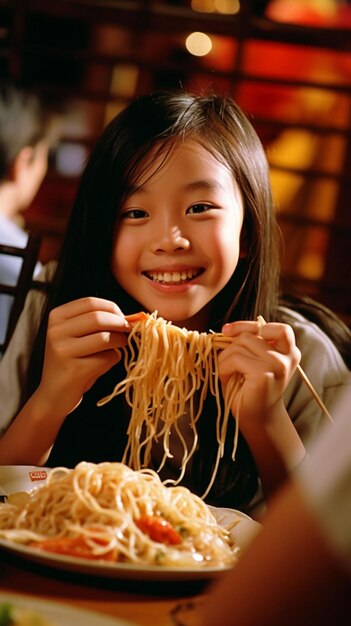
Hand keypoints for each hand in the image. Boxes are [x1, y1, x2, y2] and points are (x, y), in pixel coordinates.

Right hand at [36, 297, 130, 417]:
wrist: (54, 394)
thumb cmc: (72, 361)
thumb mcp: (77, 335)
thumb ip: (96, 322)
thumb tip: (129, 317)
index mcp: (56, 317)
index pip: (90, 302)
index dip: (112, 308)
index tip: (122, 317)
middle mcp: (56, 331)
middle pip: (99, 318)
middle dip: (120, 323)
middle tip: (129, 331)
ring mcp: (63, 350)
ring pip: (105, 338)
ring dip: (120, 341)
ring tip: (120, 346)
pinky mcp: (74, 370)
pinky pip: (106, 358)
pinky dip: (114, 359)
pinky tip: (107, 362)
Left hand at [218, 320, 300, 428]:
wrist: (257, 419)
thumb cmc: (250, 389)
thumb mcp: (251, 359)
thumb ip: (246, 342)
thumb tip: (227, 330)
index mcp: (288, 350)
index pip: (271, 327)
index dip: (247, 325)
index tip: (227, 331)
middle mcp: (288, 355)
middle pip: (249, 335)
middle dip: (230, 346)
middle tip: (227, 363)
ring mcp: (278, 364)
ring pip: (240, 345)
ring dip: (225, 358)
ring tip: (228, 372)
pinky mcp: (265, 374)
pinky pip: (236, 358)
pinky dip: (224, 366)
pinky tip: (227, 377)